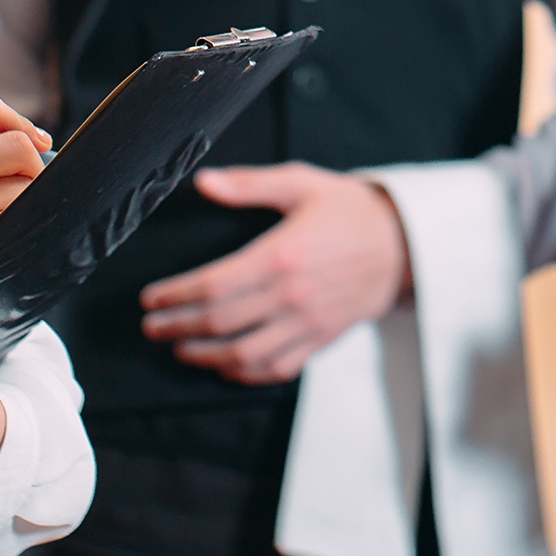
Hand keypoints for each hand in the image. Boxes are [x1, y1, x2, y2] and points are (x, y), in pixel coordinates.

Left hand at [138, 164, 410, 383]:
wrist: (404, 244)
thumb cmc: (350, 210)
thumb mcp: (301, 184)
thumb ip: (249, 184)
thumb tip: (205, 183)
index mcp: (281, 255)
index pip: (214, 285)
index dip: (176, 296)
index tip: (151, 299)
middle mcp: (292, 295)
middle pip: (220, 323)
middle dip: (177, 327)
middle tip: (152, 327)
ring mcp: (308, 323)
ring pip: (244, 354)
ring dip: (205, 356)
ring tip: (181, 348)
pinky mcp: (322, 339)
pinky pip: (278, 368)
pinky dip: (247, 373)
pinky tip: (227, 366)